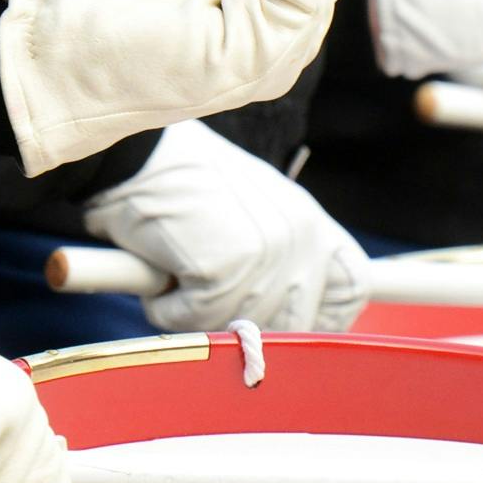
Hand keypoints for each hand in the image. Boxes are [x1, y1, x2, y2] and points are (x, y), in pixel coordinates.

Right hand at [82, 119, 367, 332]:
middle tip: (207, 302)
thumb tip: (289, 317)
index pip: (350, 291)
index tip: (285, 330)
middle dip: (251, 328)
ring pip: (241, 329)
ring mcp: (266, 255)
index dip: (322, 320)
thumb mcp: (250, 213)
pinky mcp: (224, 270)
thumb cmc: (181, 184)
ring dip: (199, 314)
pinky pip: (194, 320)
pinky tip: (158, 268)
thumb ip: (281, 258)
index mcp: (310, 224)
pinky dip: (166, 307)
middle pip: (297, 325)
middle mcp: (300, 239)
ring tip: (177, 271)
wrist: (132, 152)